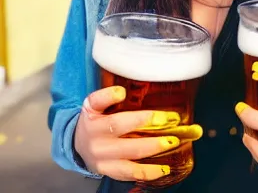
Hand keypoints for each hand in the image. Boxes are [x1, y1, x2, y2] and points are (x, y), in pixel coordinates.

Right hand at [74, 86, 202, 181]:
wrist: (77, 145)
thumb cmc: (93, 120)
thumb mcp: (93, 103)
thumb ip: (106, 96)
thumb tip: (122, 91)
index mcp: (92, 118)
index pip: (105, 109)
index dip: (115, 101)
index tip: (125, 94)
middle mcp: (96, 139)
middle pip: (123, 132)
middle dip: (150, 127)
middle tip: (172, 121)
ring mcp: (102, 158)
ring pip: (130, 155)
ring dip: (153, 149)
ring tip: (172, 143)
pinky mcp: (108, 171)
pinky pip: (130, 173)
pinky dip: (147, 172)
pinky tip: (163, 169)